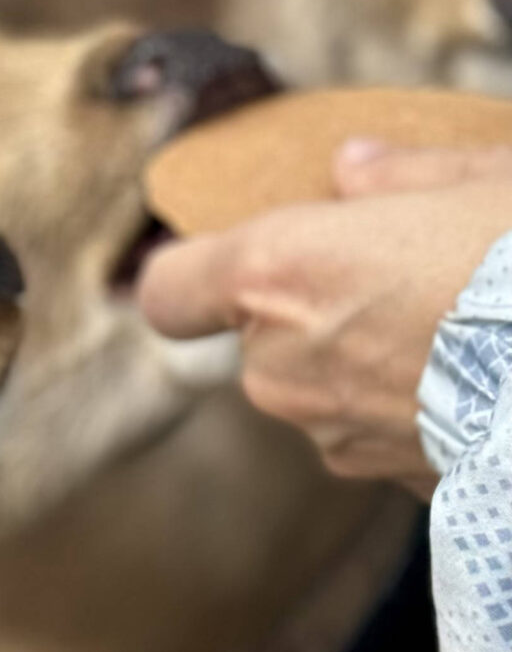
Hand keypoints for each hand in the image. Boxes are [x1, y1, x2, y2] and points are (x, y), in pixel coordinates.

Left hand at [137, 141, 511, 495]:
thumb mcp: (494, 177)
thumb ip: (406, 174)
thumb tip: (354, 168)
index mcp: (280, 272)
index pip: (171, 290)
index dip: (194, 275)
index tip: (234, 258)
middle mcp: (283, 364)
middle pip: (264, 337)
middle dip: (322, 307)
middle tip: (418, 272)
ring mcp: (333, 434)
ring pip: (326, 387)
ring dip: (376, 359)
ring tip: (472, 324)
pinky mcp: (390, 483)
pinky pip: (383, 432)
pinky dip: (421, 408)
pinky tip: (492, 380)